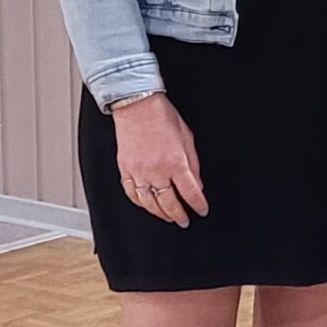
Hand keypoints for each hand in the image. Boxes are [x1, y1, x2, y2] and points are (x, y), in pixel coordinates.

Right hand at [113, 94, 207, 226]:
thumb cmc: (162, 117)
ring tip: (167, 217)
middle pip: (169, 203)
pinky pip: (132, 193)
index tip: (202, 210)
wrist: (137, 105)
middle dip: (179, 215)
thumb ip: (193, 164)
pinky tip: (147, 205)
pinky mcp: (125, 169)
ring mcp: (138, 172)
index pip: (190, 193)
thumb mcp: (187, 138)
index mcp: (175, 162)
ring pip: (149, 203)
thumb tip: (197, 184)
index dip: (198, 205)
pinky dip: (140, 203)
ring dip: (160, 213)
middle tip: (184, 221)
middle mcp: (156, 171)